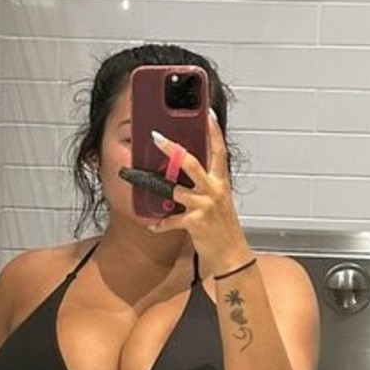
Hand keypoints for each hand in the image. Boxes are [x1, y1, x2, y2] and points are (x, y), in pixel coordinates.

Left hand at [146, 112, 251, 275]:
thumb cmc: (224, 228)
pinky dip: (160, 224)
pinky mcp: (195, 223)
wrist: (232, 255)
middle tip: (157, 138)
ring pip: (176, 190)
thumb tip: (188, 173)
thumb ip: (205, 186)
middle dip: (173, 150)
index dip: (214, 132)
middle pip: (192, 164)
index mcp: (221, 183)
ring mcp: (205, 206)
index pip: (219, 151)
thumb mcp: (219, 202)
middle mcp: (214, 191)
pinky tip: (152, 225)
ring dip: (154, 186)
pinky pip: (171, 220)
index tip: (207, 114)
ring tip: (137, 178)